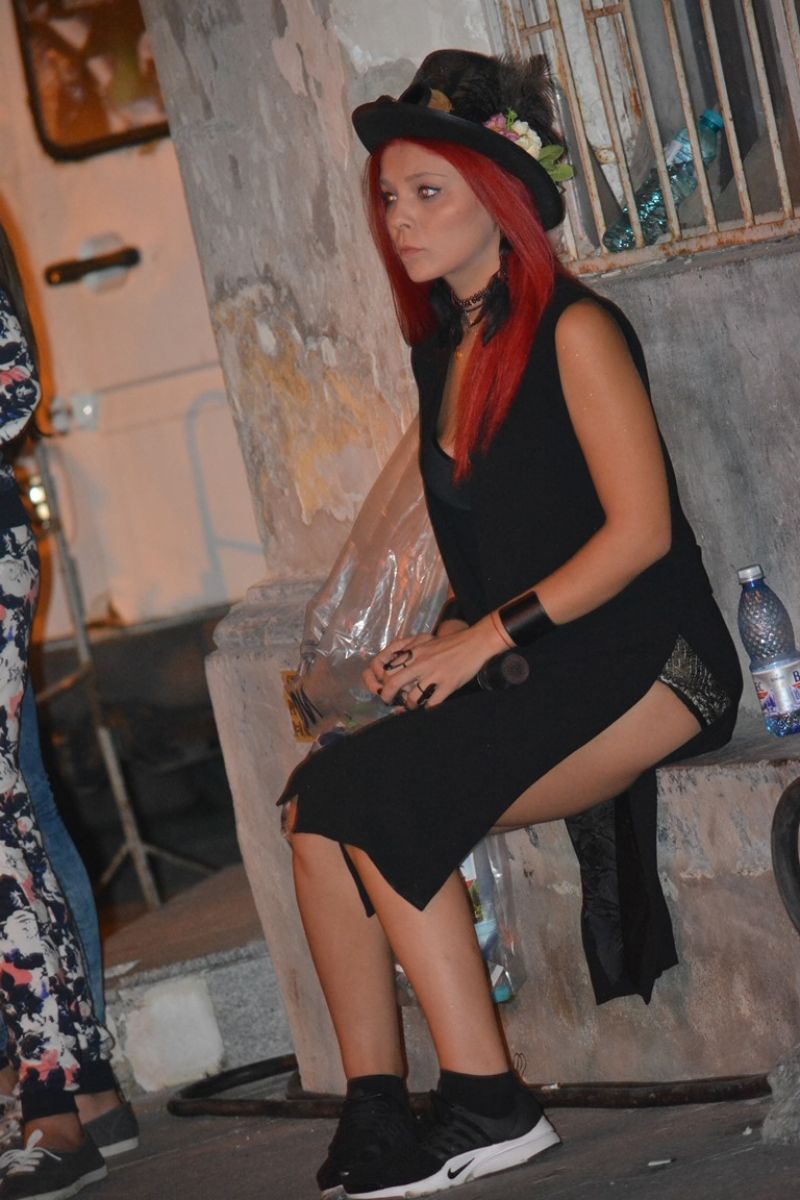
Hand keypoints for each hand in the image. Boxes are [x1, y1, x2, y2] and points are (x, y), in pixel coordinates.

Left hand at [363, 617, 507, 710]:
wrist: (474, 643)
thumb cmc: (449, 644)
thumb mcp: (426, 644)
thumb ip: (411, 654)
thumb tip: (395, 668)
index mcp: (415, 653)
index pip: (390, 669)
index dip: (383, 681)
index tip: (385, 687)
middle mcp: (421, 663)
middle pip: (394, 683)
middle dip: (387, 696)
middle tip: (388, 701)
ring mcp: (435, 674)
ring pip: (412, 697)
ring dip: (410, 705)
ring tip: (413, 705)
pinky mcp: (448, 684)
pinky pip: (433, 702)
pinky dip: (428, 708)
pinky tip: (429, 706)